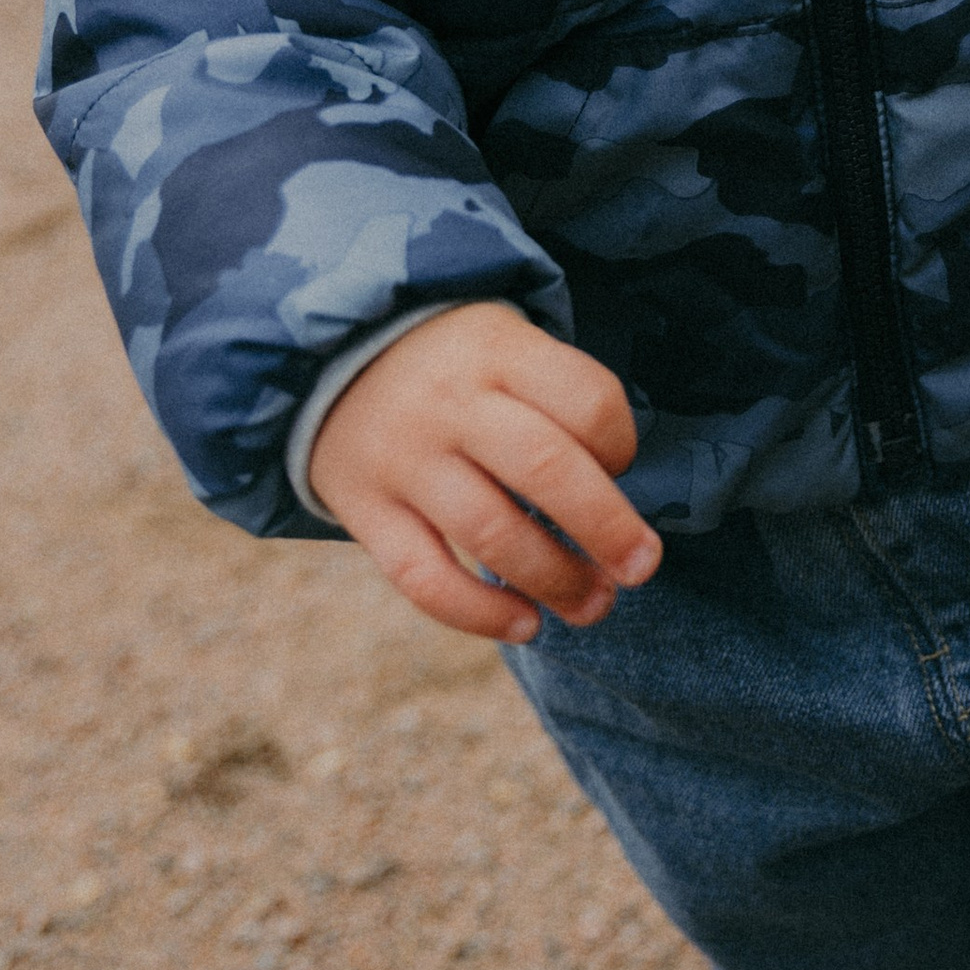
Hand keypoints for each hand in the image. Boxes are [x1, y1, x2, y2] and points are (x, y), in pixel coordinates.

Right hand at [307, 303, 661, 642]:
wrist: (326, 358)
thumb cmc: (454, 366)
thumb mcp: (504, 343)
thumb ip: (555, 400)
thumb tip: (615, 501)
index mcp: (500, 349)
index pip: (586, 400)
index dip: (621, 444)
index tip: (621, 464)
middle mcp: (451, 403)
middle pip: (544, 469)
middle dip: (607, 528)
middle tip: (643, 567)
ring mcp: (404, 459)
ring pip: (490, 532)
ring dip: (554, 579)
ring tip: (594, 605)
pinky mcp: (365, 511)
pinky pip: (423, 576)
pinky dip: (477, 613)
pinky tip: (524, 625)